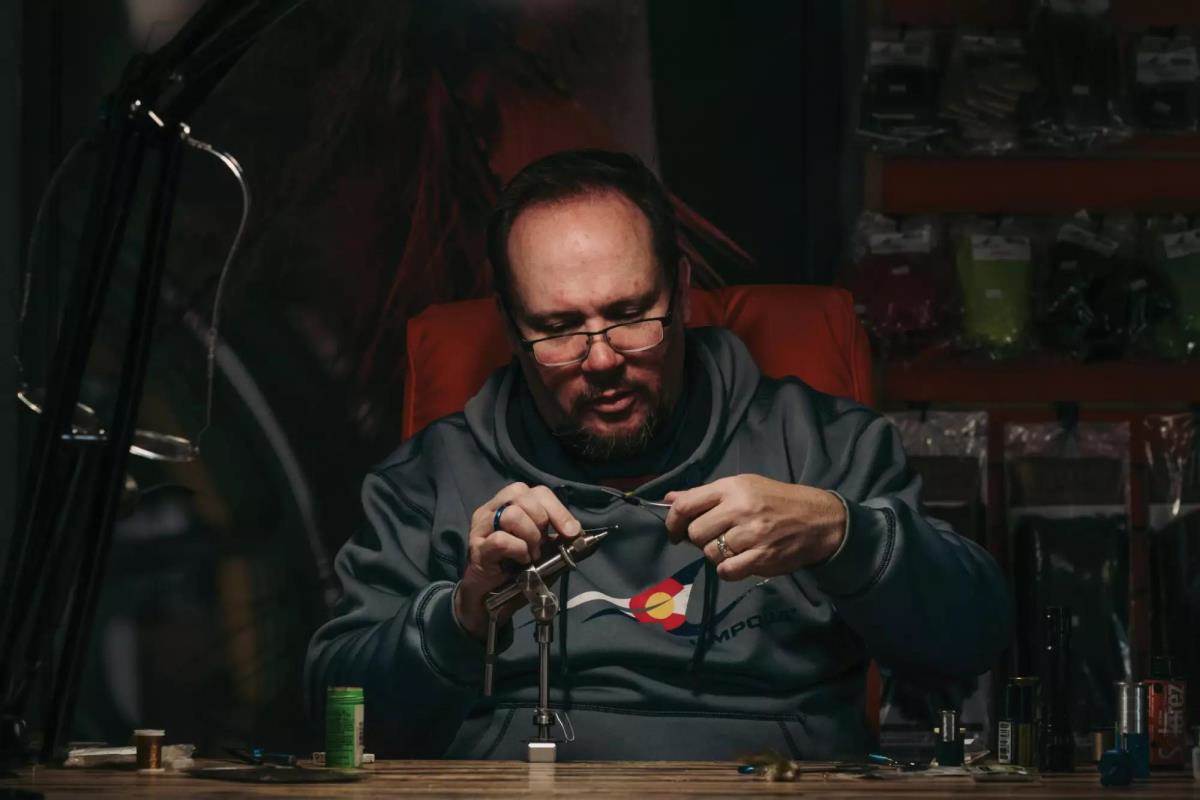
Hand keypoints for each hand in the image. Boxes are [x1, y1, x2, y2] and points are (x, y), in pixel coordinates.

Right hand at [454, 483, 581, 639]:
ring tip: (531, 555)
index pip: (537, 491)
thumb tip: (578, 531)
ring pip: (512, 515)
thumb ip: (557, 538)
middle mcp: (492, 509)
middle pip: (522, 494)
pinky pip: (501, 540)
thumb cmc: (517, 571)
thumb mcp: (543, 552)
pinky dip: (518, 551)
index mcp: (510, 505)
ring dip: (530, 537)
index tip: (571, 531)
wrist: (489, 600)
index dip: (557, 509)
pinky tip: (520, 562)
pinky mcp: (477, 547)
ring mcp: (481, 527)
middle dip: (542, 520)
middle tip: (542, 544)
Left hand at [663, 474, 845, 580]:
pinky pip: (726, 570)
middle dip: (698, 539)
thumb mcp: (742, 487)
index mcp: (731, 487)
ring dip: (716, 554)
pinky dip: (727, 569)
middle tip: (713, 537)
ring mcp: (751, 534)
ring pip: (710, 552)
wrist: (818, 519)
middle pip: (696, 532)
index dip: (673, 521)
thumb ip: (704, 495)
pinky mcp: (762, 557)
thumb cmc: (775, 501)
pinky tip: (738, 561)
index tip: (675, 531)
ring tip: (733, 546)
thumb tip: (668, 499)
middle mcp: (740, 509)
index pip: (686, 504)